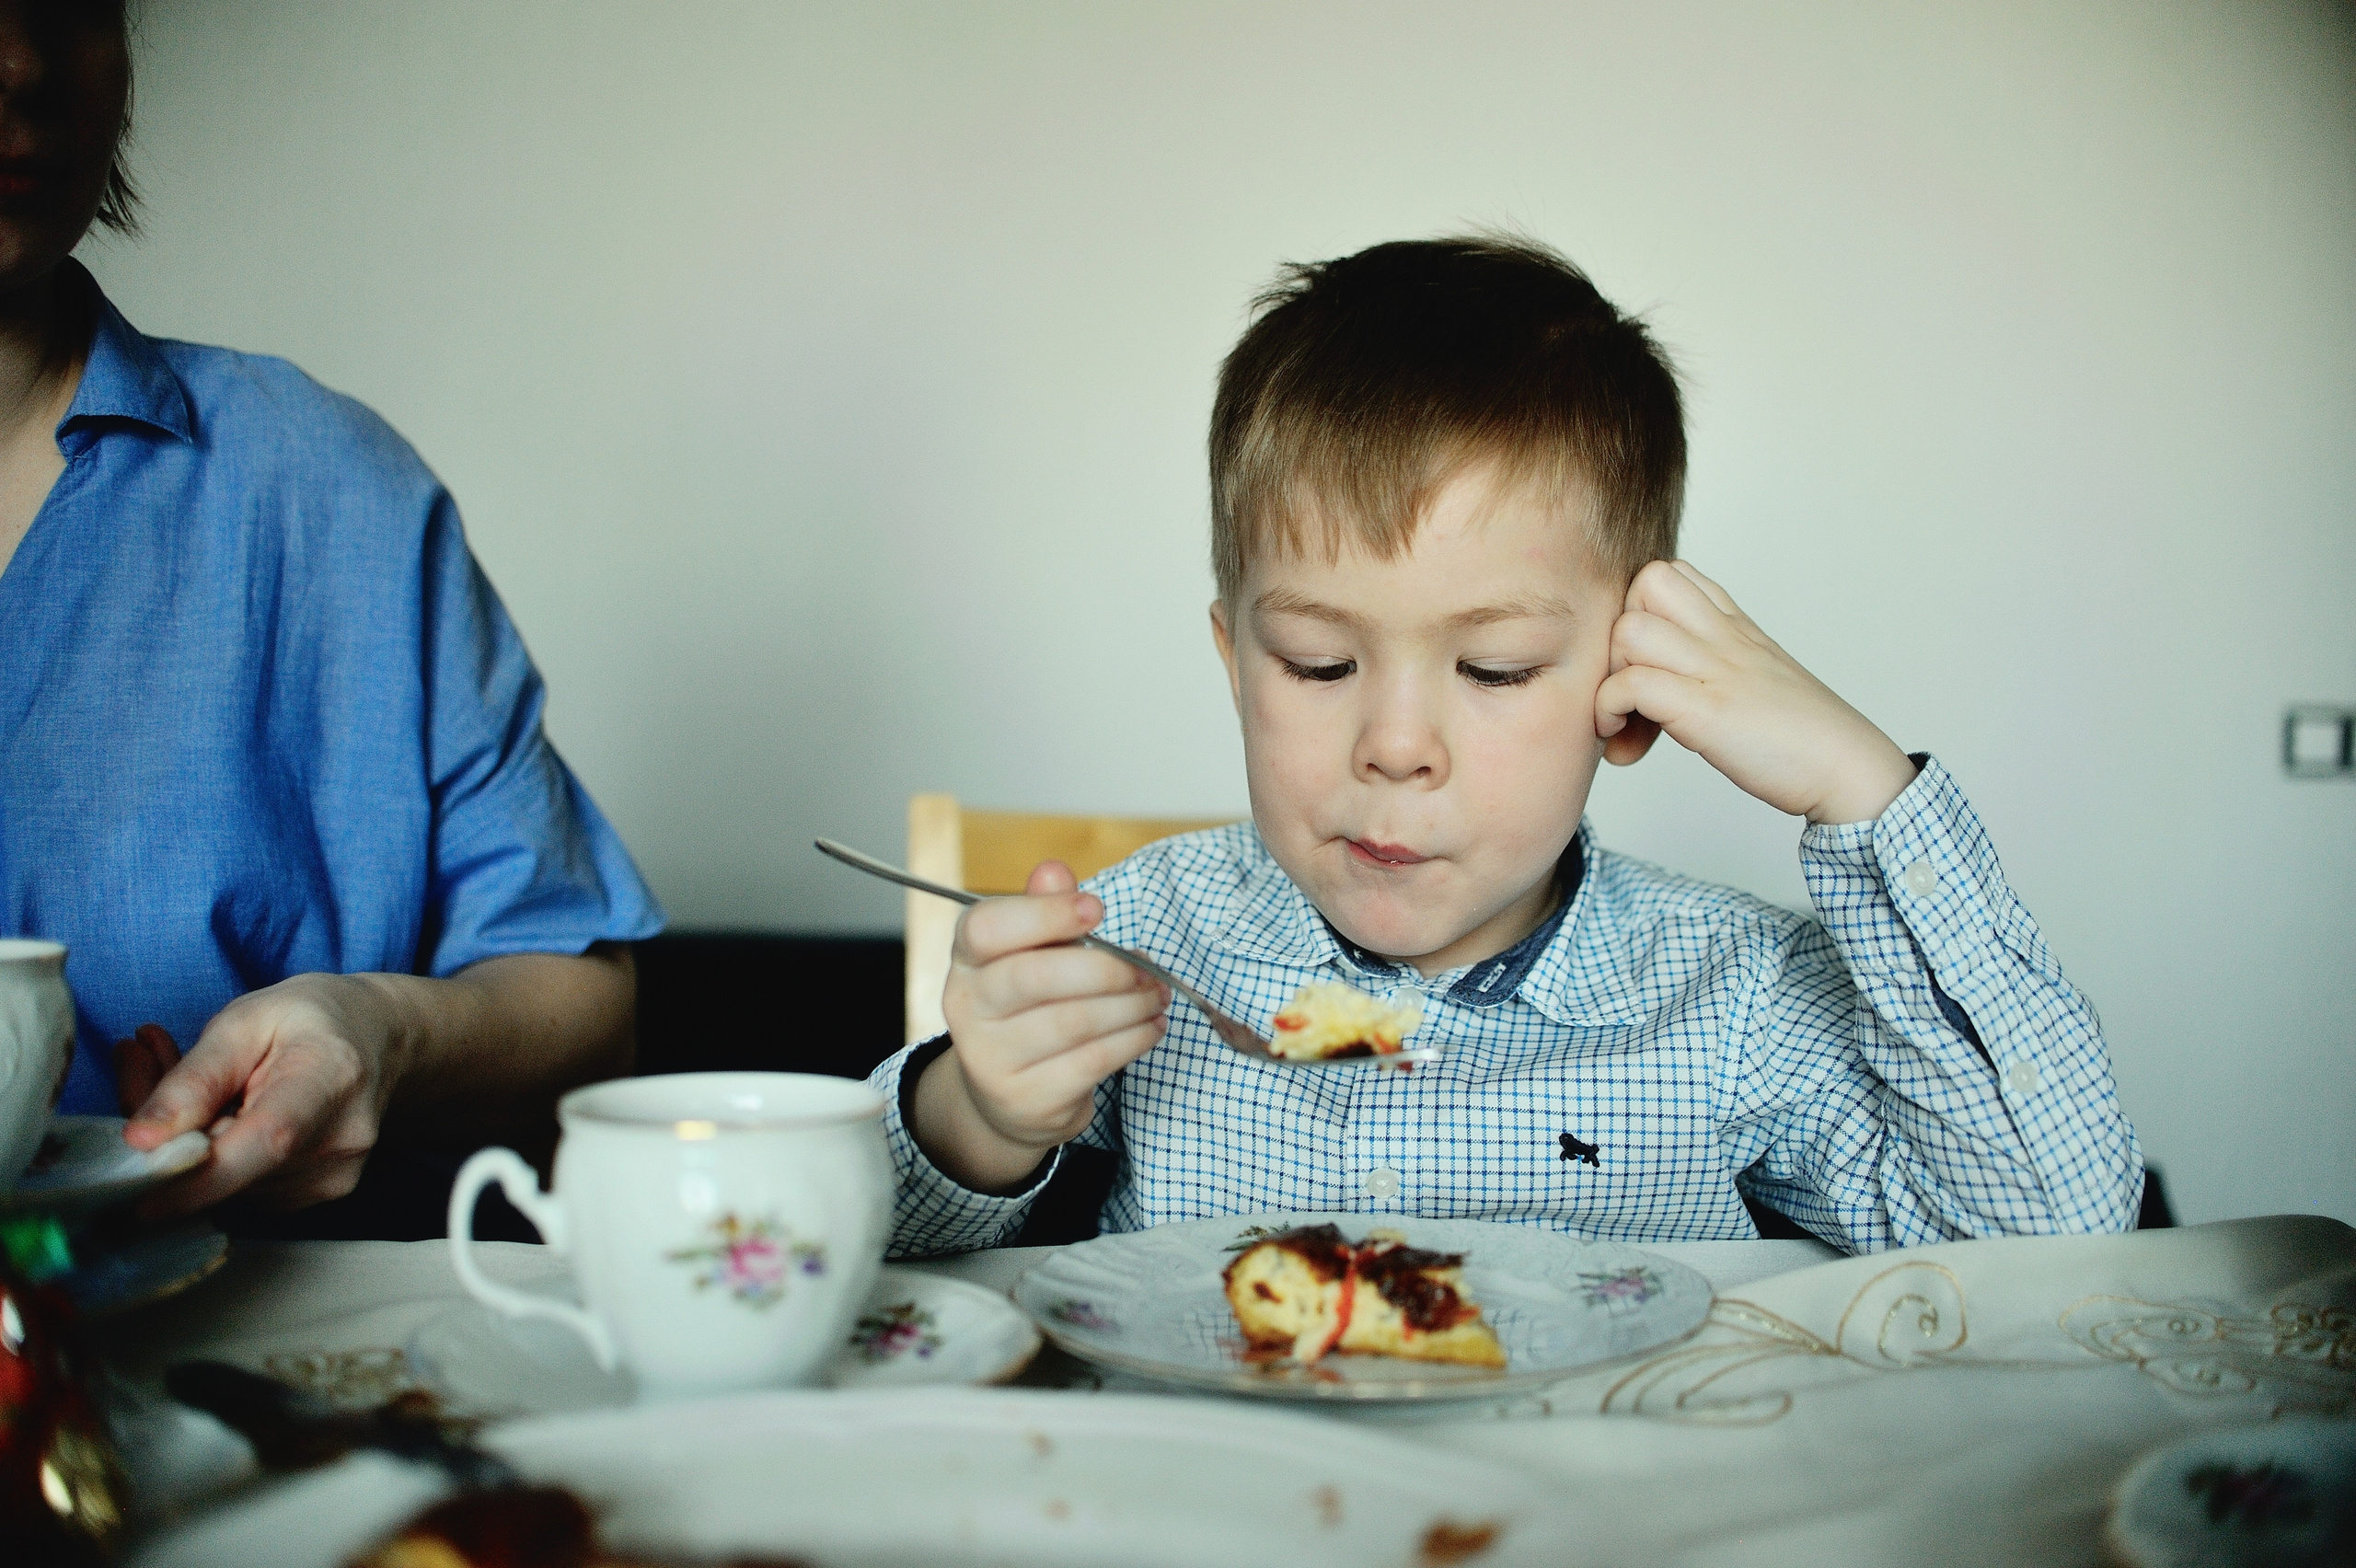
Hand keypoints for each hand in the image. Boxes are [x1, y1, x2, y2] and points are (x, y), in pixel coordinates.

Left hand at [119, 973, 412, 1215]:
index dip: (194, 1176)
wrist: (379, 1039)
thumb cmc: (314, 1018)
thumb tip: (140, 1142)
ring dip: (186, 1139)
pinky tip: (217, 1109)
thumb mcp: (248, 1019)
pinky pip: (237, 1187)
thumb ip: (195, 1077)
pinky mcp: (315, 1197)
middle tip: (142, 1054)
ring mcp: (331, 1178)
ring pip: (222, 1180)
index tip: (132, 1188)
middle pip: (227, 1165)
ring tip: (185, 1074)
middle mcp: (340, 1143)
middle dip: (167, 1127)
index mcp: (331, 1081)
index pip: (265, 1142)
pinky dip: (211, 1155)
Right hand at [914, 861, 1166, 1191]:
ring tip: (1154, 995)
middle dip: (1104, 968)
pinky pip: (1092, 1061)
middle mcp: (968, 1009)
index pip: (986, 928)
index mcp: (966, 961)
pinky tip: (1150, 1027)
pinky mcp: (1027, 1098)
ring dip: (1129, 1005)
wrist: (1009, 1098)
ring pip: (1072, 1022)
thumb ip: (1044, 911)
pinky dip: (1132, 1040)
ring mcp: (991, 1059)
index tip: (1096, 909)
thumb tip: (1055, 870)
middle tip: (1144, 968)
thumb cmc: (1030, 1010)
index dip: (1043, 914)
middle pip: (1033, 977)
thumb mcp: (1033, 955)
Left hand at [1595, 560, 1918, 824]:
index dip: (1641, 612)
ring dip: (1611, 675)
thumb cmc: (1802, 736)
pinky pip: (1632, 685)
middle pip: (1645, 582)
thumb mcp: (1756, 677)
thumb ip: (1716, 662)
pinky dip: (1612, 711)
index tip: (1646, 663)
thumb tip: (1665, 679)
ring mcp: (1716, 670)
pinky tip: (1625, 739)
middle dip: (1618, 632)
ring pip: (1629, 629)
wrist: (1849, 768)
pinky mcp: (1708, 710)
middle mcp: (1725, 638)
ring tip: (1623, 718)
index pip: (1672, 574)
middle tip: (1627, 685)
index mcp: (1736, 627)